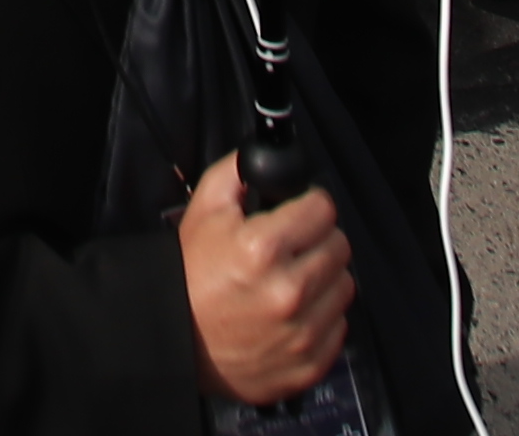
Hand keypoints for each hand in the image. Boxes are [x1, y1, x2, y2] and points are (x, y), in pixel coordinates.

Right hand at [177, 151, 351, 406]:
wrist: (174, 342)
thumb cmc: (189, 275)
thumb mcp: (204, 209)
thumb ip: (238, 171)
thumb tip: (269, 154)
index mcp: (263, 248)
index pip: (324, 208)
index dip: (309, 205)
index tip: (299, 214)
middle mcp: (289, 291)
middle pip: (339, 246)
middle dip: (318, 240)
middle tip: (293, 248)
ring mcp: (301, 333)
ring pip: (344, 286)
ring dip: (324, 279)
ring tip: (293, 280)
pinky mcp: (309, 364)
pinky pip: (339, 326)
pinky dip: (322, 318)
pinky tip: (294, 314)